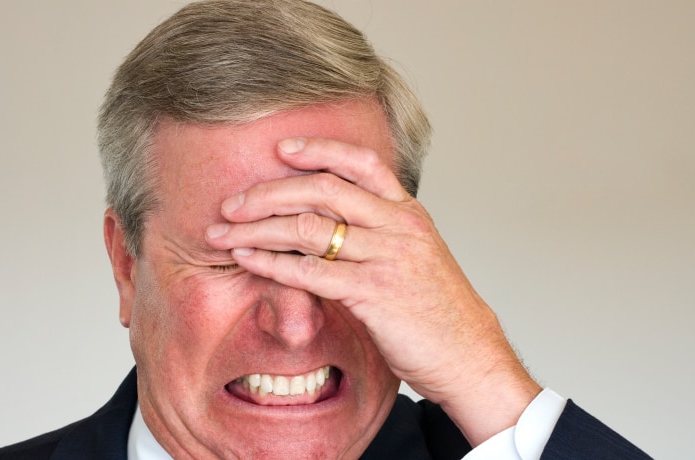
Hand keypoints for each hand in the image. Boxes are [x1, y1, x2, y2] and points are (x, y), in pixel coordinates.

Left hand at [205, 137, 540, 444]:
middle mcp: (398, 225)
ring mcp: (387, 256)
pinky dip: (271, 264)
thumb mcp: (415, 255)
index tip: (281, 148)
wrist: (469, 354)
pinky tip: (247, 260)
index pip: (361, 162)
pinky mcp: (374, 292)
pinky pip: (310, 271)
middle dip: (269, 192)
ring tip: (225, 232)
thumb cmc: (438, 310)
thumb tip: (328, 224)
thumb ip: (378, 233)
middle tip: (233, 203)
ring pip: (309, 227)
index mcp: (408, 212)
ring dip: (258, 228)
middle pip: (323, 188)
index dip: (319, 149)